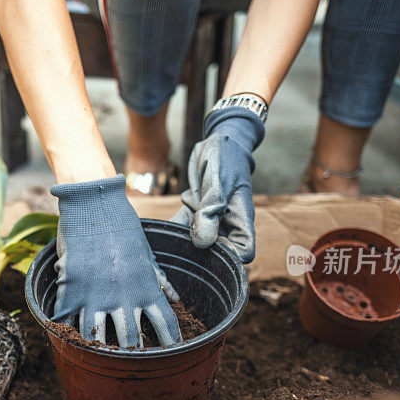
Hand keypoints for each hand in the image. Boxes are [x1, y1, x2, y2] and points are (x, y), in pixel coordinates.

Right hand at [51, 175, 181, 347]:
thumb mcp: (146, 252)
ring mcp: (96, 296)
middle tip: (130, 366)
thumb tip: (174, 296)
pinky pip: (68, 320)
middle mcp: (124, 297)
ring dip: (99, 351)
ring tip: (98, 359)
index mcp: (146, 288)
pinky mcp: (72, 289)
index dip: (170, 343)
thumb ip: (158, 278)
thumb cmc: (122, 225)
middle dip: (131, 357)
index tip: (171, 355)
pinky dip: (66, 332)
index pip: (166, 324)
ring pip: (98, 338)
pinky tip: (66, 340)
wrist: (93, 204)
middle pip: (131, 341)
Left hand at [172, 107, 264, 262]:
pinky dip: (172, 229)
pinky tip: (156, 231)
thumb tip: (203, 243)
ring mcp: (211, 219)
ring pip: (198, 241)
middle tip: (180, 247)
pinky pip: (183, 226)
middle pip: (219, 252)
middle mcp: (227, 223)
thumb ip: (210, 211)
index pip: (244, 251)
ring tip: (165, 242)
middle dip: (201, 256)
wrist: (217, 142)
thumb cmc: (225, 158)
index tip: (209, 247)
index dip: (230, 256)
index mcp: (240, 217)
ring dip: (183, 243)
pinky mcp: (195, 212)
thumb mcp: (218, 182)